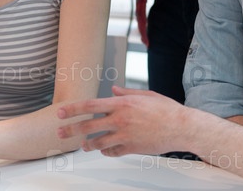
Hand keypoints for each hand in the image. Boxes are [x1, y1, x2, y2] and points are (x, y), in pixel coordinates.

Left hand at [56, 86, 189, 156]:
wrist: (182, 127)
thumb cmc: (166, 109)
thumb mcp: (145, 95)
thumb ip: (126, 93)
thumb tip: (113, 90)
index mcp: (121, 104)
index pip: (89, 106)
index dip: (72, 110)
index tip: (60, 113)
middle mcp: (120, 119)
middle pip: (88, 126)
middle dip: (71, 130)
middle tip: (60, 133)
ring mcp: (125, 135)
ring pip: (98, 142)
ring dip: (88, 144)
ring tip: (83, 145)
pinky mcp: (132, 148)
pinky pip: (113, 152)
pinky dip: (107, 152)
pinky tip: (104, 150)